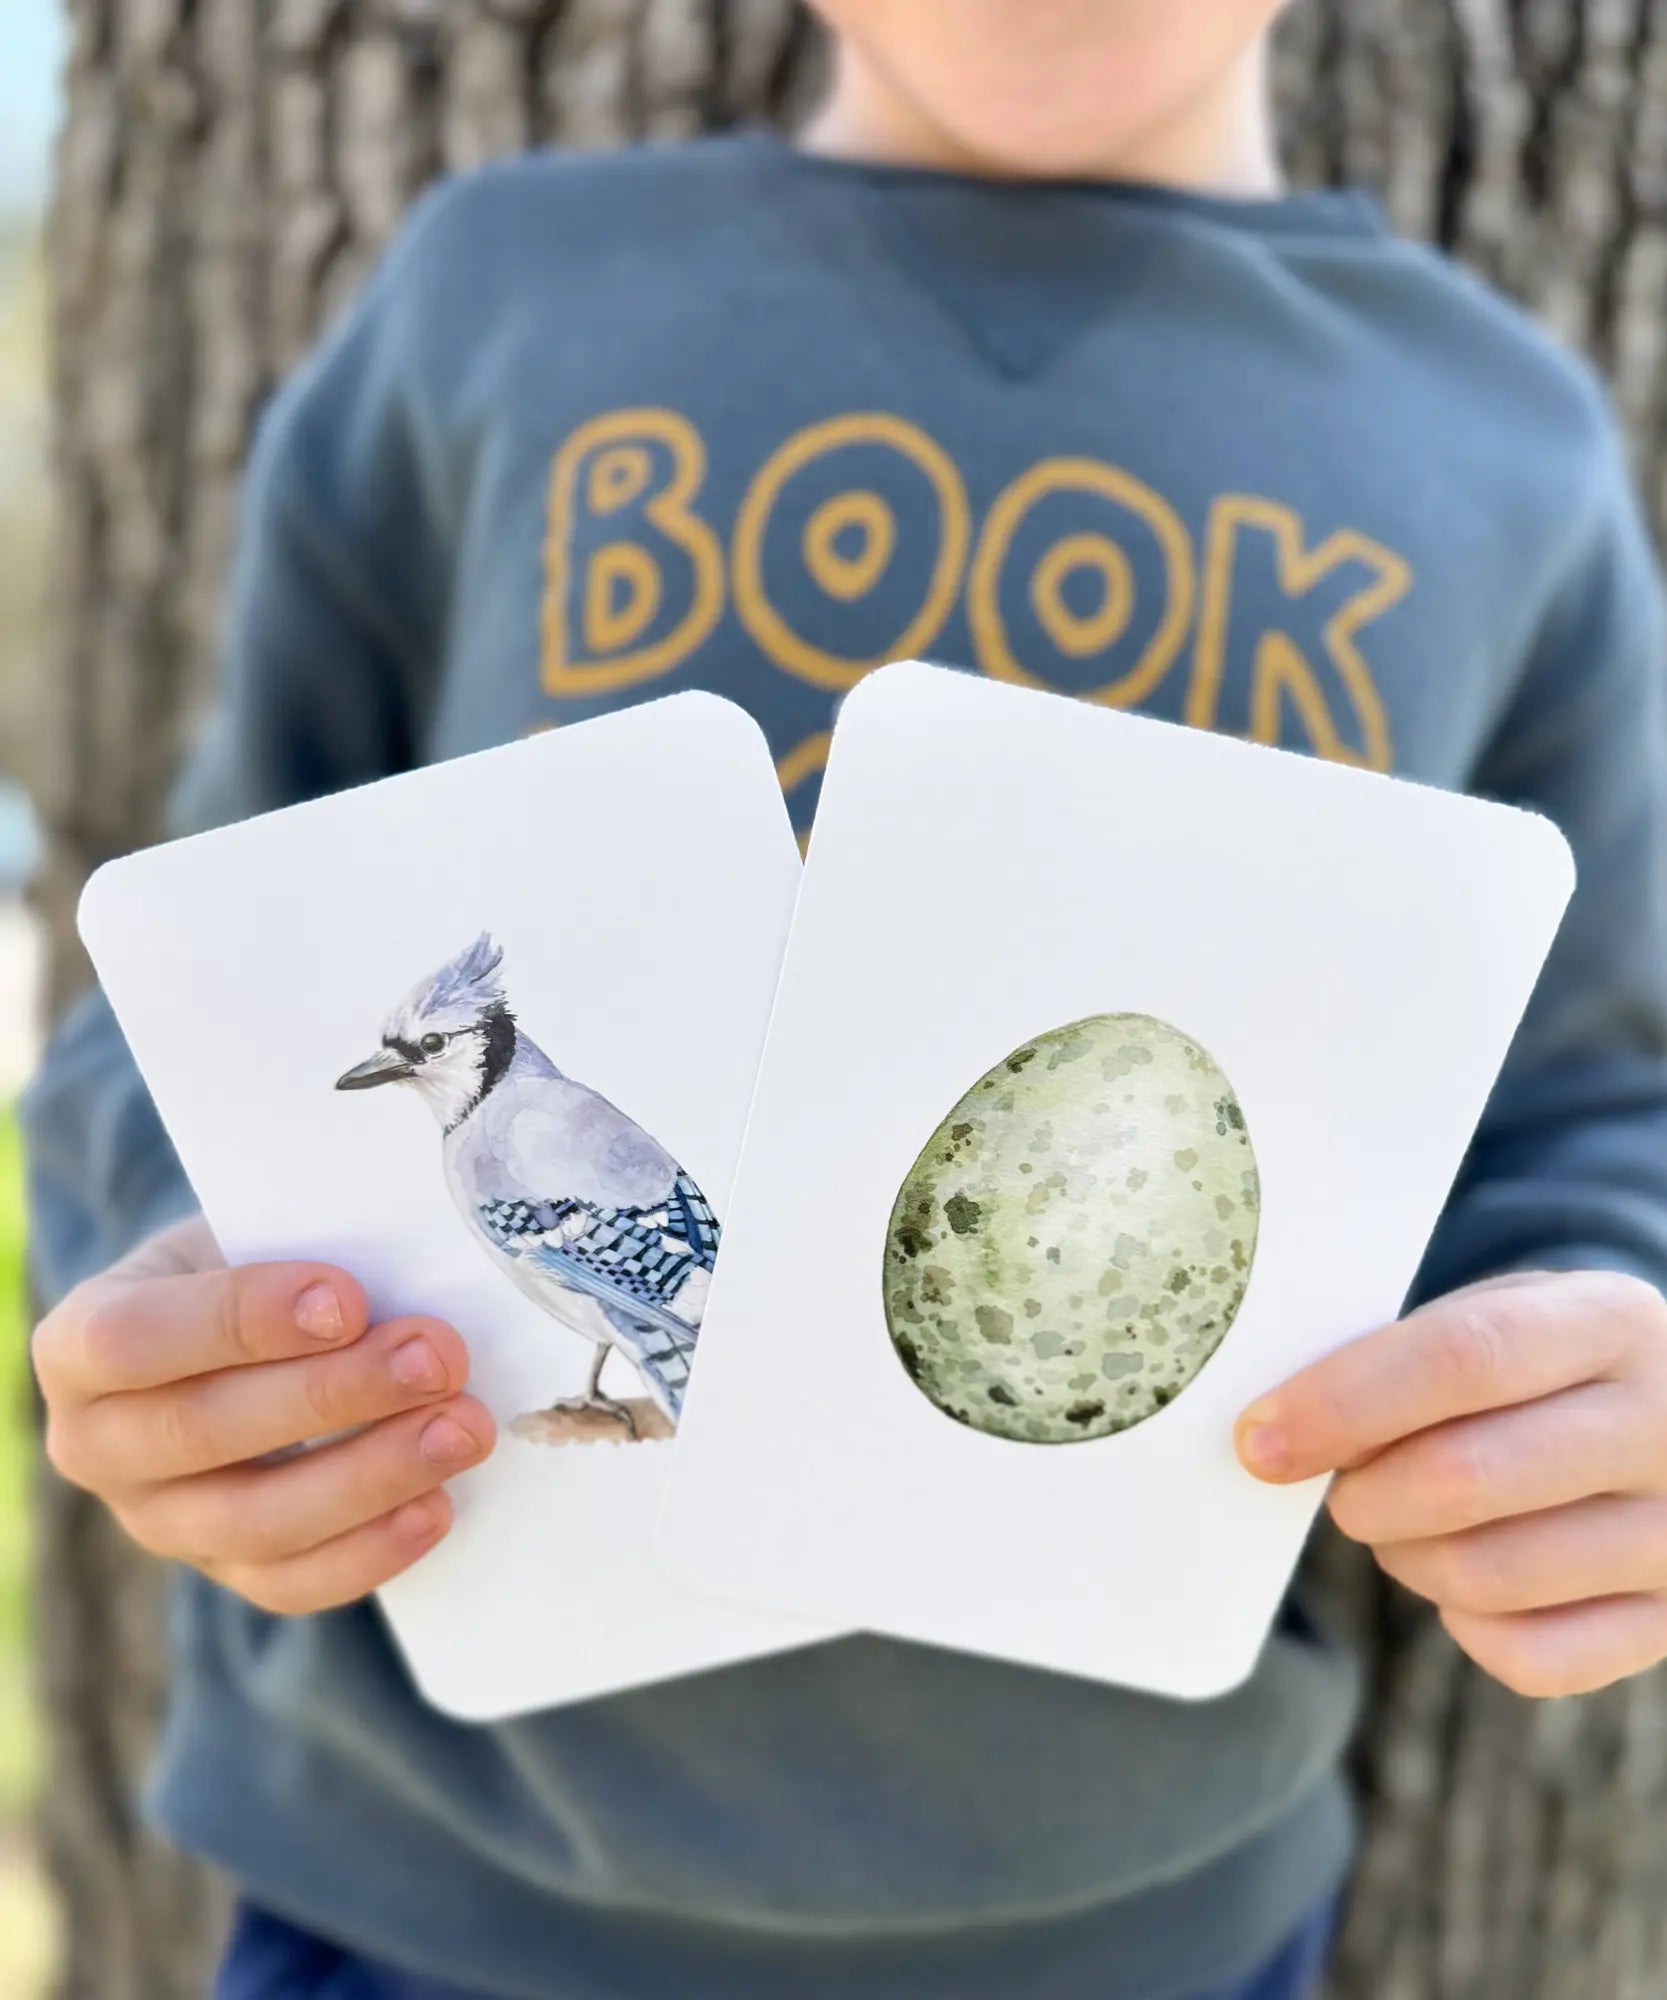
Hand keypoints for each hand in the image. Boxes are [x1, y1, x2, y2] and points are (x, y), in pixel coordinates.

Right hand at [34, 1214, 495, 1613]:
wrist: (257, 1326)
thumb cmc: (261, 1262)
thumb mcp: (257, 1229)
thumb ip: (304, 1245)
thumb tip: (405, 1275)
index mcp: (81, 1342)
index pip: (133, 1338)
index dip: (239, 1319)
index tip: (347, 1300)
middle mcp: (97, 1444)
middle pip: (202, 1434)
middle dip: (332, 1396)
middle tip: (437, 1357)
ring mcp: (157, 1521)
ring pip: (252, 1522)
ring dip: (370, 1475)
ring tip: (462, 1427)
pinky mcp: (226, 1569)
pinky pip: (291, 1583)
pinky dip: (370, 1550)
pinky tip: (437, 1504)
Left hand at [1235, 1270, 1666, 1696]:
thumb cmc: (1543, 1363)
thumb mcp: (1501, 1314)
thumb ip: (1408, 1357)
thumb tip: (1283, 1427)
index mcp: (1612, 1322)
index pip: (1462, 1358)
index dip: (1344, 1403)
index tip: (1260, 1439)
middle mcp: (1666, 1427)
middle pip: (1465, 1477)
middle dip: (1364, 1495)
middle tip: (1339, 1488)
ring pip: (1486, 1576)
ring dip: (1405, 1558)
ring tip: (1401, 1524)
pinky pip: (1530, 1658)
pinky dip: (1467, 1625)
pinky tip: (1463, 1578)